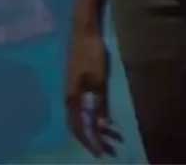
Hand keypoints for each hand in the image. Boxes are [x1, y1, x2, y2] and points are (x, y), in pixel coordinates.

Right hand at [63, 27, 122, 157]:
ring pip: (85, 118)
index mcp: (73, 99)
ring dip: (98, 130)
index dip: (91, 142)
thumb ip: (99, 103)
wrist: (84, 32)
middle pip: (81, 126)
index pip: (80, 128)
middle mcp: (71, 99)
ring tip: (114, 138)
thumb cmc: (91, 54)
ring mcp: (75, 92)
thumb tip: (100, 126)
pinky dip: (97, 117)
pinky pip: (87, 108)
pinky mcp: (81, 85)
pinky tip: (108, 120)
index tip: (101, 153)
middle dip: (94, 140)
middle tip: (109, 151)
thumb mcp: (98, 79)